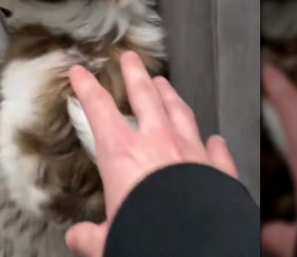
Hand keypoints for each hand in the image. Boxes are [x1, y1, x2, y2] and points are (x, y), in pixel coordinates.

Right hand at [65, 51, 239, 256]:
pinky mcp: (218, 171)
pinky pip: (216, 151)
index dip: (87, 88)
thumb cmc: (150, 235)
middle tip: (130, 59)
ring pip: (180, 113)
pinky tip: (215, 139)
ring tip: (165, 84)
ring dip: (171, 96)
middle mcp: (158, 144)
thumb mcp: (108, 239)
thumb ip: (91, 235)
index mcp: (123, 155)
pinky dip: (214, 143)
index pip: (99, 110)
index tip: (80, 73)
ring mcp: (191, 153)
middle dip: (135, 74)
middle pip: (145, 97)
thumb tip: (78, 238)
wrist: (197, 245)